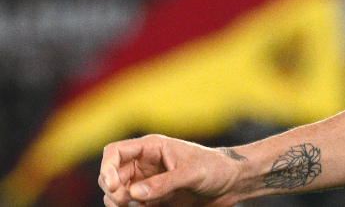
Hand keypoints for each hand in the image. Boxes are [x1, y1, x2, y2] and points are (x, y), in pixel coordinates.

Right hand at [99, 135, 241, 206]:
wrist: (232, 182)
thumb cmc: (216, 168)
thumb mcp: (192, 173)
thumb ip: (164, 183)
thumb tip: (134, 193)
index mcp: (152, 148)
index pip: (114, 152)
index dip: (107, 168)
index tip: (116, 186)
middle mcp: (144, 164)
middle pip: (111, 176)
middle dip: (114, 191)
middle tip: (130, 202)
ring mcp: (146, 182)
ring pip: (116, 194)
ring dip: (120, 204)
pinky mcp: (152, 199)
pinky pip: (130, 206)